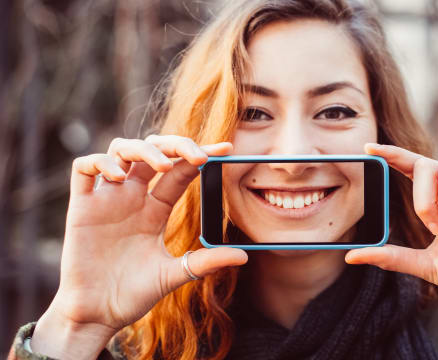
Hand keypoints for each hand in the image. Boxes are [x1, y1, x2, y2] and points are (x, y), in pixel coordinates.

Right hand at [32, 136, 246, 359]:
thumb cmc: (133, 295)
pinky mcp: (81, 208)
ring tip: (162, 166)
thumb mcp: (174, 274)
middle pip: (154, 151)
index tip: (226, 150)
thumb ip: (205, 262)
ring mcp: (107, 199)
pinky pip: (84, 169)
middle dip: (176, 145)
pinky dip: (101, 163)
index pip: (181, 171)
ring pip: (121, 150)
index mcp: (156, 209)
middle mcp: (133, 198)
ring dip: (143, 149)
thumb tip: (244, 256)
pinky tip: (120, 177)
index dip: (202, 155)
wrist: (98, 315)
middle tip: (197, 156)